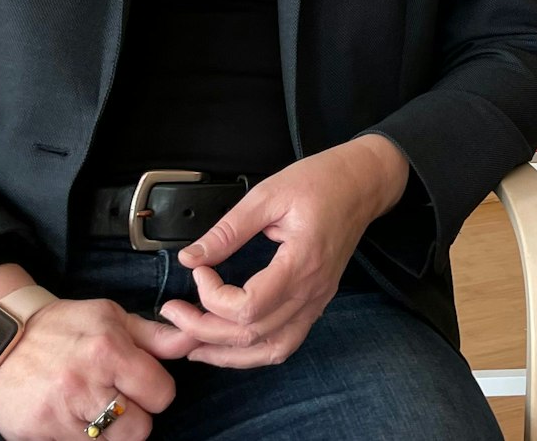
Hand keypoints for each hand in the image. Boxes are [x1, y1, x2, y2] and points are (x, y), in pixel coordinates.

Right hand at [0, 299, 195, 440]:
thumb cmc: (61, 326)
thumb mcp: (109, 317)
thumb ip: (155, 336)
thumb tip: (194, 338)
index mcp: (107, 351)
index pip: (162, 394)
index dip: (156, 390)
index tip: (140, 382)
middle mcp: (83, 385)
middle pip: (140, 429)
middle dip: (135, 416)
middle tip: (117, 399)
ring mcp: (58, 415)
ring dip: (108, 431)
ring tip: (93, 407)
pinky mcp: (36, 434)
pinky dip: (79, 437)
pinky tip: (70, 416)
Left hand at [159, 136, 408, 367]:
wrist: (362, 184)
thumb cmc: (321, 182)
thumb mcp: (268, 195)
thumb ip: (228, 230)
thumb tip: (191, 258)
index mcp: (301, 262)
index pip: (248, 307)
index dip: (212, 296)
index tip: (199, 270)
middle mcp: (311, 291)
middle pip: (252, 335)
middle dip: (204, 329)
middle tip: (174, 311)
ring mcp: (317, 300)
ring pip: (269, 349)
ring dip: (227, 353)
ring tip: (193, 343)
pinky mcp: (316, 302)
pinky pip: (285, 343)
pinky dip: (255, 352)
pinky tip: (230, 344)